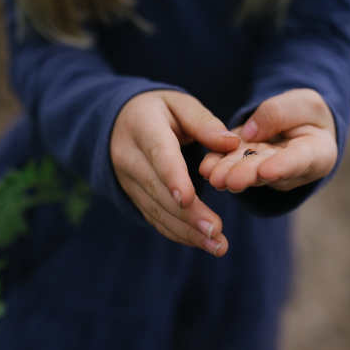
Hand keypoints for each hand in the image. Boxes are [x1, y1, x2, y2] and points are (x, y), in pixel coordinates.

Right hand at [110, 90, 239, 255]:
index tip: (187, 199)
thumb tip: (231, 144)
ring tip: (218, 245)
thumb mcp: (179, 103)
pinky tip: (202, 242)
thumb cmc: (158, 110)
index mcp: (142, 126)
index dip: (172, 177)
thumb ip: (203, 122)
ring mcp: (127, 180)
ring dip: (186, 231)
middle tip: (216, 231)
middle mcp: (129, 156)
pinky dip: (177, 232)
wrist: (118, 123)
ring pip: (155, 209)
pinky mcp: (133, 196)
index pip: (158, 153)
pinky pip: (153, 217)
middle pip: (157, 188)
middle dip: (187, 214)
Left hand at [199, 89, 337, 192]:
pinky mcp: (245, 161)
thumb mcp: (305, 103)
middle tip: (232, 180)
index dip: (283, 167)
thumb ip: (281, 114)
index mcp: (317, 153)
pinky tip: (206, 168)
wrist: (298, 123)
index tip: (267, 172)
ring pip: (246, 170)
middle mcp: (290, 169)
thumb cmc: (308, 113)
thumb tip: (251, 132)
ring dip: (230, 174)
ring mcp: (265, 168)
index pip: (300, 161)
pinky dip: (218, 165)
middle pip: (268, 171)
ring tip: (215, 177)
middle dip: (249, 174)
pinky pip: (230, 162)